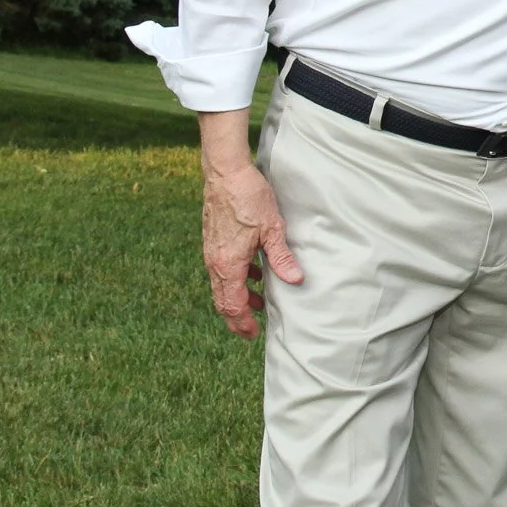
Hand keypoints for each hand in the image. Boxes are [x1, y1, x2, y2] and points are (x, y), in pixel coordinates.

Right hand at [198, 109, 303, 339]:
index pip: (232, 303)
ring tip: (258, 301)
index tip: (252, 333)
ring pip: (222, 284)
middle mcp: (215, 261)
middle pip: (222, 299)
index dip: (241, 322)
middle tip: (251, 329)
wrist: (225, 172)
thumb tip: (295, 280)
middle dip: (237, 316)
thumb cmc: (248, 197)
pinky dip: (236, 277)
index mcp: (227, 263)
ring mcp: (211, 250)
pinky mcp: (213, 240)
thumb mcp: (272, 228)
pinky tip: (254, 272)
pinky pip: (222, 268)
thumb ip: (281, 257)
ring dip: (238, 296)